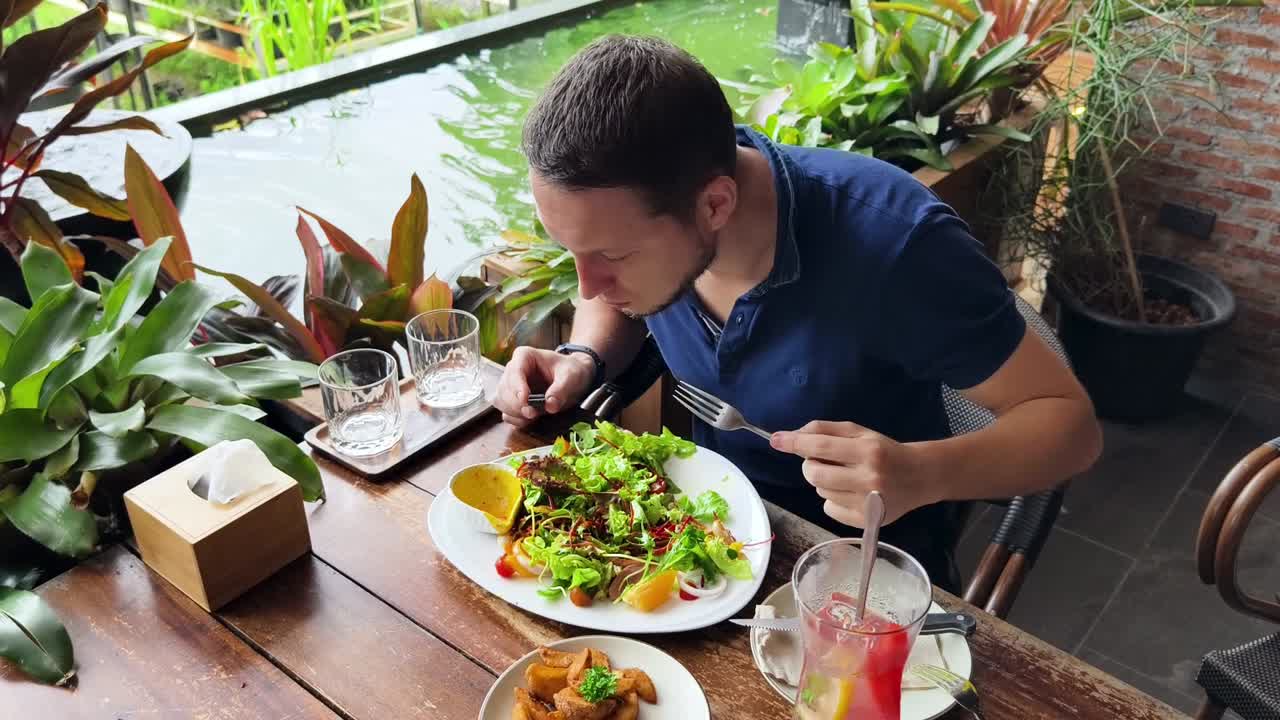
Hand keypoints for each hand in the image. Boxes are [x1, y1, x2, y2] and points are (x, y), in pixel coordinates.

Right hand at [495, 346, 595, 427]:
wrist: (573, 379)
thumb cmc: (570, 371)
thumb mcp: (571, 377)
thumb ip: (561, 390)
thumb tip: (550, 405)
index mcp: (525, 356)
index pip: (515, 371)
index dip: (517, 386)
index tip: (525, 399)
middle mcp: (513, 370)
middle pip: (504, 389)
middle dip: (517, 404)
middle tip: (533, 413)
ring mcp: (511, 387)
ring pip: (501, 402)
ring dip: (516, 413)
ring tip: (534, 416)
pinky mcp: (513, 402)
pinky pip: (507, 414)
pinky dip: (516, 420)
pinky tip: (530, 420)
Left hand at [769, 421, 938, 526]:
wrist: (920, 476)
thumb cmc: (885, 451)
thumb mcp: (860, 432)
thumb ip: (826, 430)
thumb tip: (792, 436)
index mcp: (868, 451)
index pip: (821, 446)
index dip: (795, 443)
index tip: (775, 440)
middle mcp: (868, 478)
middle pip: (815, 474)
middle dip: (810, 465)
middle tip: (823, 461)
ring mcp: (867, 503)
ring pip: (820, 491)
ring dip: (823, 482)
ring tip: (844, 476)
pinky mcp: (864, 521)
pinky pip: (829, 508)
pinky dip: (832, 499)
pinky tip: (850, 492)